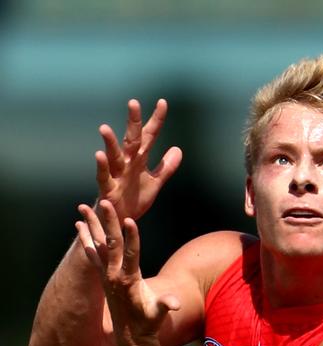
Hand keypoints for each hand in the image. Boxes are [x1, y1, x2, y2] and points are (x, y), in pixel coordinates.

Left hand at [76, 200, 179, 340]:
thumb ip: (165, 306)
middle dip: (108, 222)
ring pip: (97, 245)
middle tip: (104, 202)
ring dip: (91, 225)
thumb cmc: (148, 324)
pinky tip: (80, 226)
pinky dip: (86, 239)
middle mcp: (114, 275)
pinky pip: (92, 254)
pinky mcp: (103, 277)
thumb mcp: (158, 315)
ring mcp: (106, 275)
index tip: (129, 220)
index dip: (132, 238)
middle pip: (111, 244)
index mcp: (129, 281)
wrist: (131, 336)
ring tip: (82, 207)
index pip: (131, 255)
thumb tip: (175, 304)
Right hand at [95, 99, 182, 222]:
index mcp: (139, 160)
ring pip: (112, 156)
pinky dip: (101, 166)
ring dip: (109, 143)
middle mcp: (127, 163)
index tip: (162, 102)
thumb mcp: (154, 183)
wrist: (121, 221)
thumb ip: (166, 167)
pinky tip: (98, 155)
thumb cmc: (134, 200)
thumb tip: (178, 149)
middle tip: (133, 103)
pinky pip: (103, 176)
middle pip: (131, 140)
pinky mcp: (107, 189)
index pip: (149, 136)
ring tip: (104, 128)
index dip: (156, 121)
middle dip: (132, 122)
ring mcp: (116, 175)